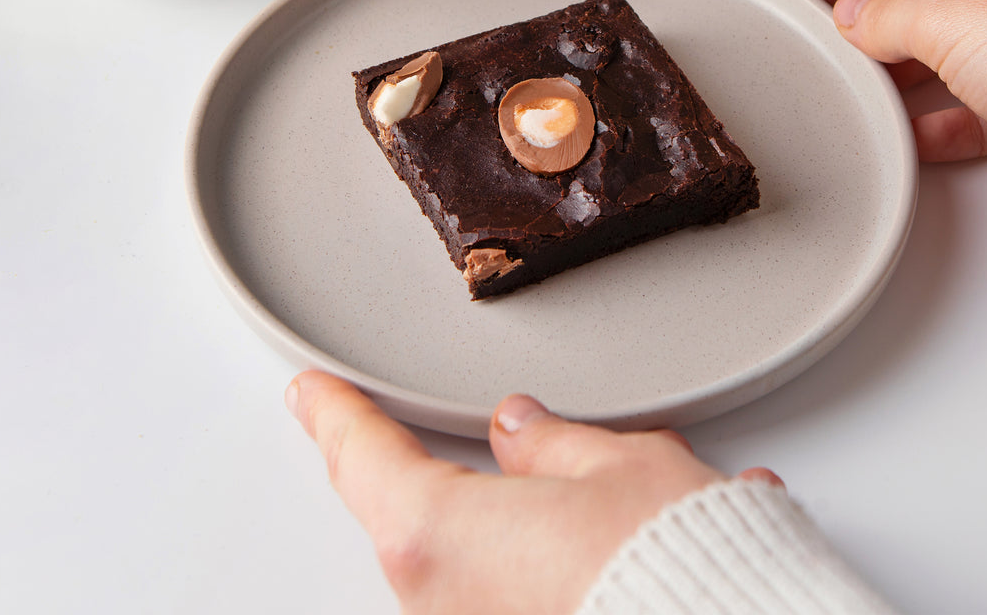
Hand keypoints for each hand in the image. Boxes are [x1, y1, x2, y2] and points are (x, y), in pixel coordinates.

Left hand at [287, 371, 780, 614]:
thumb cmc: (675, 571)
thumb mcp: (618, 468)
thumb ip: (553, 445)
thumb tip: (522, 431)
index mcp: (441, 535)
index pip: (364, 455)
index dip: (334, 413)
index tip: (311, 393)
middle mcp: (442, 605)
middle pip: (413, 514)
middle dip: (436, 471)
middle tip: (454, 438)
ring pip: (471, 560)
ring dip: (514, 524)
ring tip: (591, 504)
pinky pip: (512, 595)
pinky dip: (550, 565)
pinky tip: (615, 548)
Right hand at [763, 0, 986, 161]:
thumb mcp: (957, 20)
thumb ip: (891, 15)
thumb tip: (856, 17)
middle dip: (854, 0)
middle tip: (799, 9)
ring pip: (943, 50)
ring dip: (890, 68)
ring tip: (843, 76)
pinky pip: (976, 108)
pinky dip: (937, 123)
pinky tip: (908, 133)